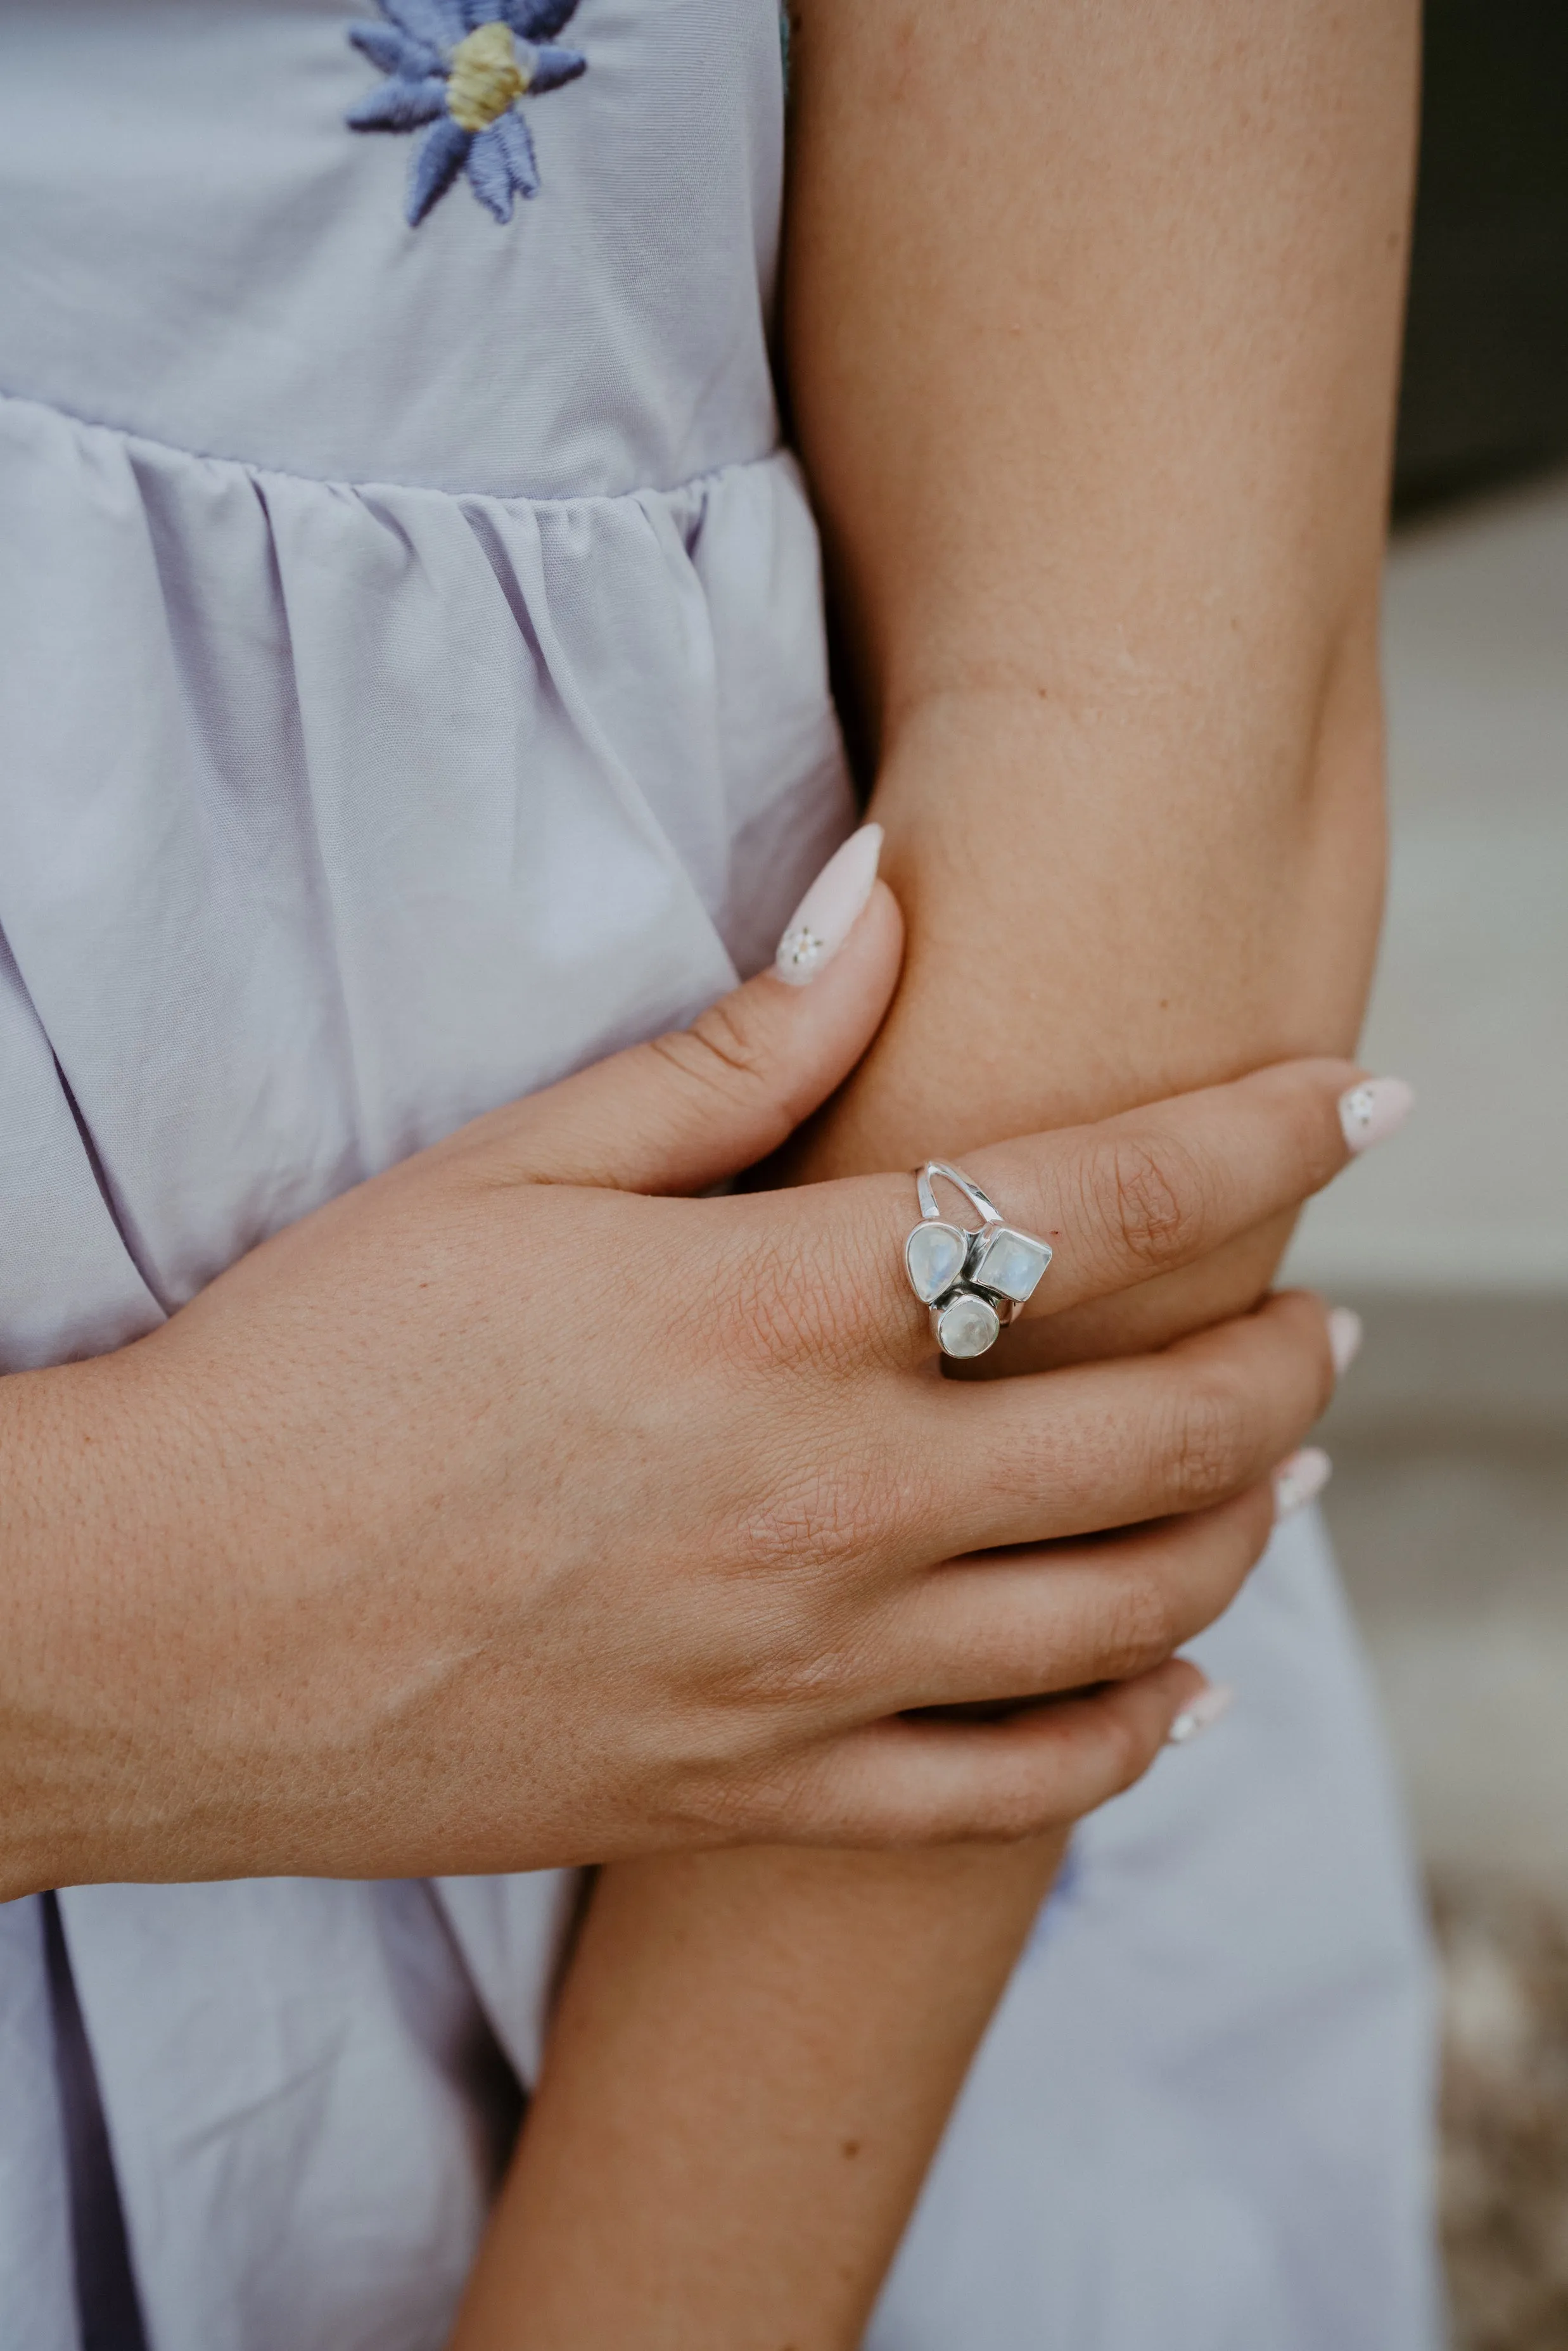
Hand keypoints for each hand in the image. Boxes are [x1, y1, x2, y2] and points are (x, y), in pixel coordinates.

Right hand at [3, 867, 1373, 1894]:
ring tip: (1274, 1476)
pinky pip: (1009, 1794)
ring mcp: (808, 1668)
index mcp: (774, 1313)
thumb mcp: (509, 1169)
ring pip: (1123, 1613)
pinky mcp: (755, 1793)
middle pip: (1159, 1428)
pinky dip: (1126, 1739)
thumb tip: (883, 898)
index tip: (1365, 1098)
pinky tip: (1176, 1692)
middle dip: (1286, 1360)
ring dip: (1239, 1532)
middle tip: (1330, 1318)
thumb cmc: (319, 1371)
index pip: (1092, 1207)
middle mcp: (831, 1499)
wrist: (161, 1628)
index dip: (1257, 1137)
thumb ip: (728, 1053)